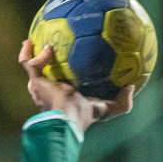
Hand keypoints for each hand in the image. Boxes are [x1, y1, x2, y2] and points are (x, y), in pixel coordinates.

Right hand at [19, 39, 134, 136]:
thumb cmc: (85, 116)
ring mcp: (38, 87)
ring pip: (29, 67)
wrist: (67, 119)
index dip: (62, 77)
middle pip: (41, 77)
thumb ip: (122, 101)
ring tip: (31, 41)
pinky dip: (35, 53)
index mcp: (62, 99)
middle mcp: (48, 94)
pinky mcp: (34, 81)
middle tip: (47, 49)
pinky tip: (47, 46)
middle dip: (41, 64)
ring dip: (30, 54)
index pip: (60, 87)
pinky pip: (29, 63)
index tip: (68, 64)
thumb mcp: (107, 109)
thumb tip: (133, 87)